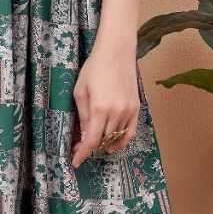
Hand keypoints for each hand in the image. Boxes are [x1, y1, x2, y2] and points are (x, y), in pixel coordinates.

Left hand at [71, 41, 139, 166]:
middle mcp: (117, 113)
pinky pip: (130, 132)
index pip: (91, 140)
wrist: (117, 51)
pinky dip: (121, 141)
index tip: (76, 162)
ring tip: (94, 144)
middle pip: (103, 141)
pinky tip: (113, 144)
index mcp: (100, 108)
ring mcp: (129, 111)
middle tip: (79, 148)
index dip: (83, 153)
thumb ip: (83, 115)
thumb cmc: (94, 68)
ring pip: (116, 138)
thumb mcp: (81, 91)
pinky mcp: (136, 108)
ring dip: (104, 144)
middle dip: (90, 148)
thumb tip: (82, 136)